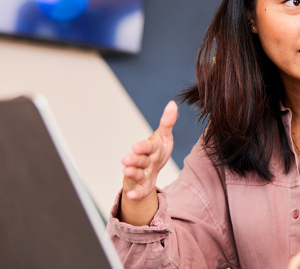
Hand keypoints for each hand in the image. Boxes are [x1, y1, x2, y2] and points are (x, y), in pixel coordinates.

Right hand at [118, 101, 176, 224]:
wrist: (152, 172)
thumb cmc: (157, 152)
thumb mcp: (164, 137)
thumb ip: (167, 122)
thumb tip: (173, 104)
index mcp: (150, 148)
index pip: (147, 146)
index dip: (142, 147)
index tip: (136, 146)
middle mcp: (143, 161)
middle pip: (138, 160)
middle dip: (133, 160)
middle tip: (126, 160)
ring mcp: (141, 174)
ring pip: (136, 174)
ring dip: (132, 174)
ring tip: (127, 173)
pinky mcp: (141, 187)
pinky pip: (139, 191)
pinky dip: (135, 193)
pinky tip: (132, 195)